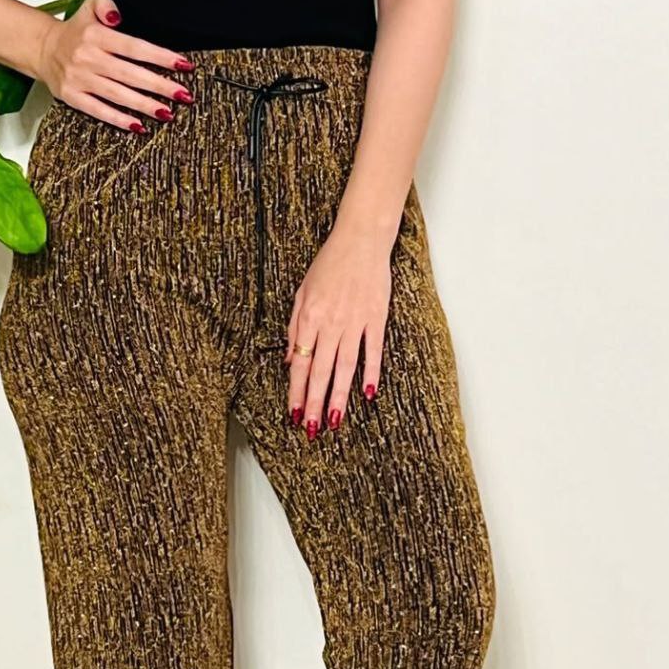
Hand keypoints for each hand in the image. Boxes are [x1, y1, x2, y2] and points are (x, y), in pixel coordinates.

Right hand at [36, 0, 194, 132]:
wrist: (42, 49)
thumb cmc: (75, 31)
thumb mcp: (89, 7)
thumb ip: (106, 5)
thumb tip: (118, 17)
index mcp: (96, 35)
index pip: (134, 47)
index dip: (160, 57)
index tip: (183, 65)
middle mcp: (89, 57)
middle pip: (130, 74)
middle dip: (159, 85)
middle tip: (183, 95)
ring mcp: (80, 79)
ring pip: (118, 95)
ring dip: (144, 105)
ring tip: (167, 113)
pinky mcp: (72, 97)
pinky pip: (98, 110)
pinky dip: (119, 120)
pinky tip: (139, 127)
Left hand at [285, 224, 395, 438]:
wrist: (361, 239)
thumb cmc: (329, 264)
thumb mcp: (302, 293)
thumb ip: (295, 328)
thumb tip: (292, 361)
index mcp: (309, 317)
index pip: (301, 363)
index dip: (297, 391)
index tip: (294, 413)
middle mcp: (331, 323)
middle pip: (321, 371)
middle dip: (314, 403)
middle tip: (311, 429)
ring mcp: (355, 321)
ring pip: (345, 367)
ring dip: (339, 396)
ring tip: (335, 420)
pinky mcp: (376, 317)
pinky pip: (372, 350)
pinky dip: (371, 371)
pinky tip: (368, 393)